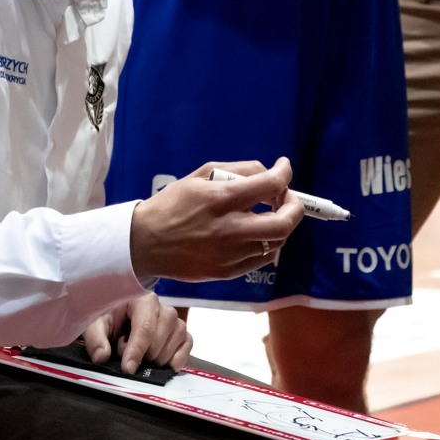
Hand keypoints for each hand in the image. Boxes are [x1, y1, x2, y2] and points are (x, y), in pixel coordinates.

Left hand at [83, 294, 192, 374]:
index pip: (145, 328)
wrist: (120, 313)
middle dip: (140, 355)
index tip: (127, 368)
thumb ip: (96, 339)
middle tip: (124, 348)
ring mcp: (176, 322)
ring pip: (171, 348)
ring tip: (139, 350)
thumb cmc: (110, 315)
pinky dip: (175, 360)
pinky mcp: (183, 333)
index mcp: (143, 300)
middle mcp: (164, 309)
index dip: (136, 351)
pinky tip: (161, 364)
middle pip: (157, 342)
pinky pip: (186, 348)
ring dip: (153, 359)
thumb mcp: (96, 323)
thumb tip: (102, 356)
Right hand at [130, 157, 303, 282]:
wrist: (145, 243)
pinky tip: (257, 232)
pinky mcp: (227, 272)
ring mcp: (228, 254)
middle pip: (283, 223)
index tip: (284, 167)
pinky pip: (262, 258)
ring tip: (270, 213)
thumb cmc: (173, 205)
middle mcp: (227, 229)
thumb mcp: (199, 176)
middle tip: (288, 197)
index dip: (284, 172)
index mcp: (219, 199)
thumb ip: (237, 170)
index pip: (269, 185)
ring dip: (281, 224)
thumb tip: (269, 173)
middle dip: (295, 207)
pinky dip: (267, 242)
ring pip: (276, 242)